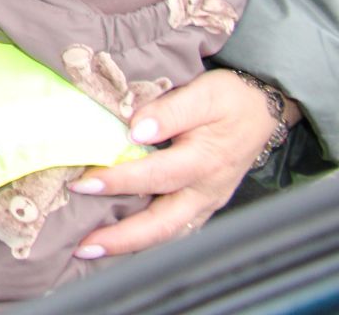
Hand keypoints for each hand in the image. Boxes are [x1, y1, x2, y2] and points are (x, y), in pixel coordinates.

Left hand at [68, 68, 295, 257]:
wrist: (262, 110)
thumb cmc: (230, 99)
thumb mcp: (203, 94)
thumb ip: (170, 111)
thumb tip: (136, 129)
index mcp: (204, 161)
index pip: (155, 176)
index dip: (118, 181)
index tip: (83, 183)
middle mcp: (205, 190)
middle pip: (162, 224)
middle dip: (121, 238)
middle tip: (83, 246)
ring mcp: (206, 202)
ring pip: (168, 233)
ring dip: (131, 245)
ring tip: (93, 250)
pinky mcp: (204, 205)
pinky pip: (176, 230)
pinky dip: (148, 239)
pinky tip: (121, 241)